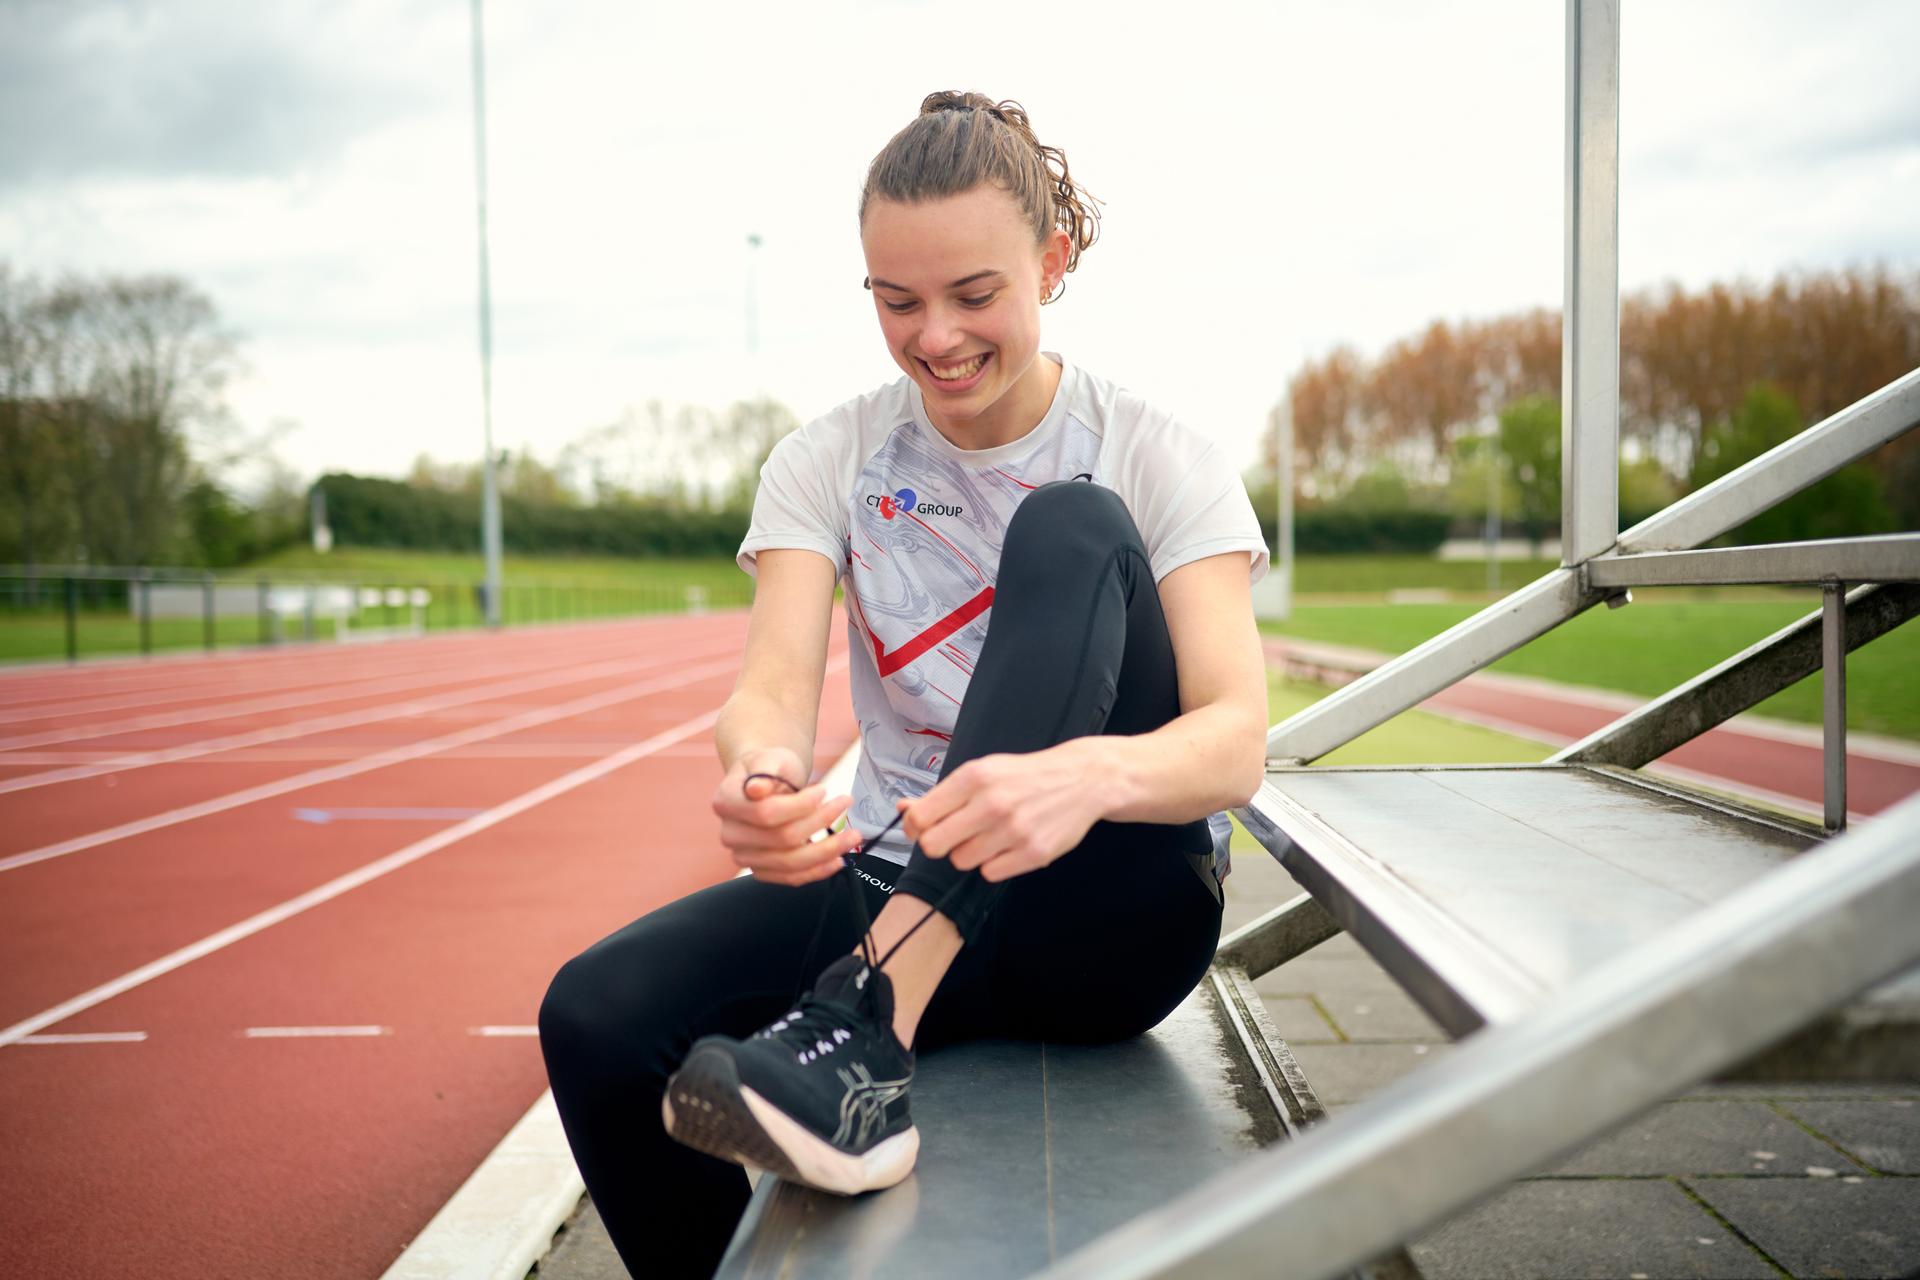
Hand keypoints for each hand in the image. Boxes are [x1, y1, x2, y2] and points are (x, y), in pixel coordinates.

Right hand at [712, 748, 858, 885]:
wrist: (767, 782)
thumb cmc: (771, 768)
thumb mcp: (771, 757)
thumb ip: (766, 770)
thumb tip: (756, 789)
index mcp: (725, 802)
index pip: (766, 812)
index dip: (800, 805)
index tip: (824, 790)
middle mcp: (730, 833)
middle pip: (781, 839)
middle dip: (820, 824)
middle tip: (846, 807)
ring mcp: (744, 856)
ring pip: (789, 863)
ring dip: (826, 852)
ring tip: (851, 837)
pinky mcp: (761, 870)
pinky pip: (790, 878)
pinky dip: (817, 871)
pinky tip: (836, 859)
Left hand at [896, 743, 1106, 882]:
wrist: (1081, 780)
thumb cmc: (1024, 777)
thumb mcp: (982, 772)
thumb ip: (942, 795)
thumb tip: (904, 809)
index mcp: (974, 777)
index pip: (920, 817)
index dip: (916, 827)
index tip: (925, 827)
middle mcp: (992, 803)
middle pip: (934, 845)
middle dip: (940, 843)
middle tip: (957, 834)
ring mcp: (1014, 830)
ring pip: (961, 861)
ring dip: (970, 853)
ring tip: (990, 836)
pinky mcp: (1033, 853)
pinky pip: (990, 873)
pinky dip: (994, 863)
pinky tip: (1008, 845)